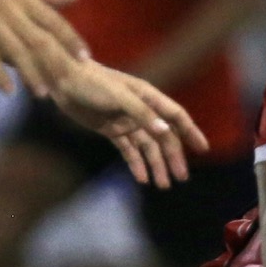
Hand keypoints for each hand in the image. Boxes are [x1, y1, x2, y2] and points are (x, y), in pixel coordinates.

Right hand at [0, 0, 88, 97]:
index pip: (53, 20)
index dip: (70, 39)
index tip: (86, 57)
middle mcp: (9, 9)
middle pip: (37, 38)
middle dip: (55, 62)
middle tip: (69, 84)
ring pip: (14, 50)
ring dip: (30, 73)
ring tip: (42, 95)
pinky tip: (8, 91)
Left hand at [50, 61, 206, 187]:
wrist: (63, 81)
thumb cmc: (92, 82)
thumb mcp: (118, 96)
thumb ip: (141, 113)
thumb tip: (165, 130)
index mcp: (148, 97)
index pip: (176, 116)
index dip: (190, 132)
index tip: (202, 149)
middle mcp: (141, 110)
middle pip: (164, 137)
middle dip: (173, 157)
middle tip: (180, 178)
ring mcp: (126, 121)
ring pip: (147, 147)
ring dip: (156, 165)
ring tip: (163, 185)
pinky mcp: (111, 130)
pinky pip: (128, 150)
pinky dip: (136, 164)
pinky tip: (142, 179)